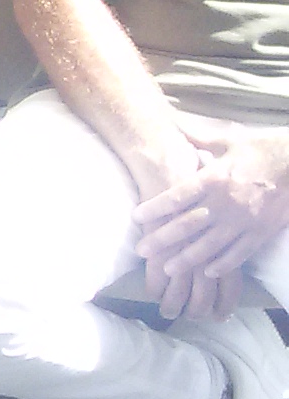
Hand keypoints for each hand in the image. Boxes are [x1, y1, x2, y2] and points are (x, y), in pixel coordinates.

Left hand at [134, 130, 288, 320]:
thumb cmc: (262, 149)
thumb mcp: (230, 139)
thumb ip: (200, 137)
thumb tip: (175, 125)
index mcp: (215, 178)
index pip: (178, 196)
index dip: (156, 208)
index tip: (136, 217)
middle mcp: (226, 202)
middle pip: (188, 225)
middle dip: (163, 239)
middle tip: (142, 250)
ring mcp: (245, 221)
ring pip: (211, 245)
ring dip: (187, 258)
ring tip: (167, 269)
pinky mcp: (262, 232)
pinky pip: (240, 253)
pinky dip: (223, 264)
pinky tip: (207, 272)